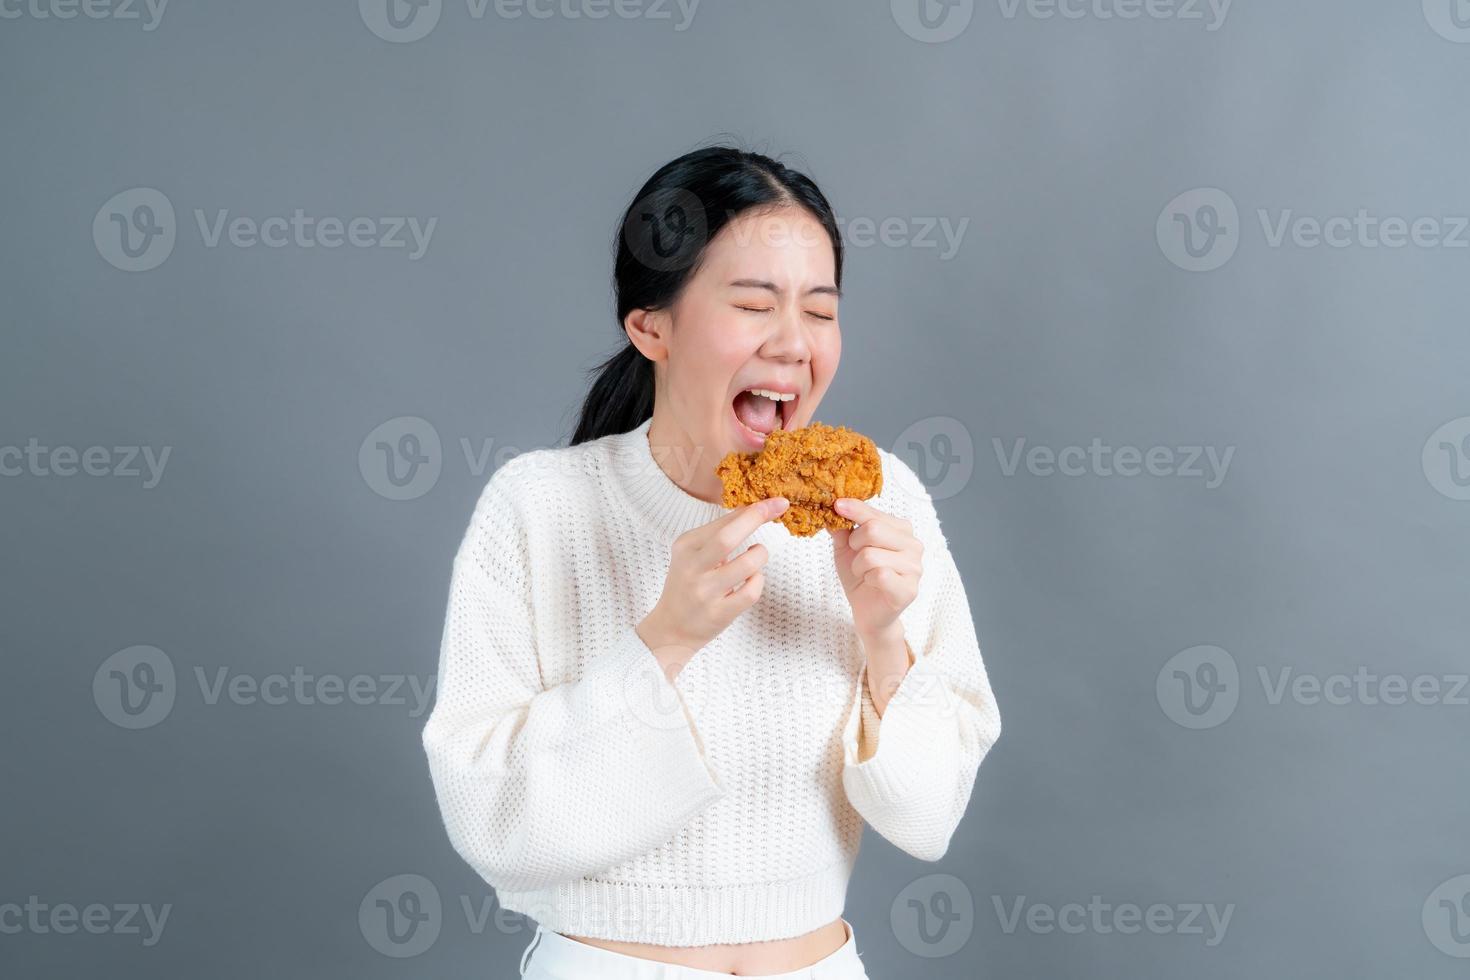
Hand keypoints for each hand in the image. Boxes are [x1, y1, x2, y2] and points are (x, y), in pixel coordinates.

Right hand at [638, 496, 789, 677]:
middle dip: (757, 518)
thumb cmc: (688, 585)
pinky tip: (751, 580)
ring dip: (760, 556)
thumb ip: (720, 532)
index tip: (777, 502)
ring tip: (755, 556)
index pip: (723, 521)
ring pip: (748, 565)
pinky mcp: (718, 613)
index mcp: (686, 546)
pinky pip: (751, 591)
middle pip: (727, 537)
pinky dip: (758, 581)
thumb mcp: (694, 554)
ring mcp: (705, 592)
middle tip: (779, 508)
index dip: (754, 510)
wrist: (670, 629)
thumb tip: (753, 509)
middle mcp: (692, 567)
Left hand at [830, 497, 922, 640]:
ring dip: (858, 566)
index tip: (837, 505)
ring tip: (864, 573)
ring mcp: (914, 568)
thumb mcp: (846, 549)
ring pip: (871, 555)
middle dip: (854, 543)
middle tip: (855, 555)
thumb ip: (842, 529)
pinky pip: (879, 575)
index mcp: (902, 530)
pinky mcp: (909, 589)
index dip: (855, 509)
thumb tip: (834, 508)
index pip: (875, 513)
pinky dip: (867, 579)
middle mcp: (914, 545)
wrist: (867, 612)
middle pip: (873, 529)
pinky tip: (872, 584)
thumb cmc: (861, 577)